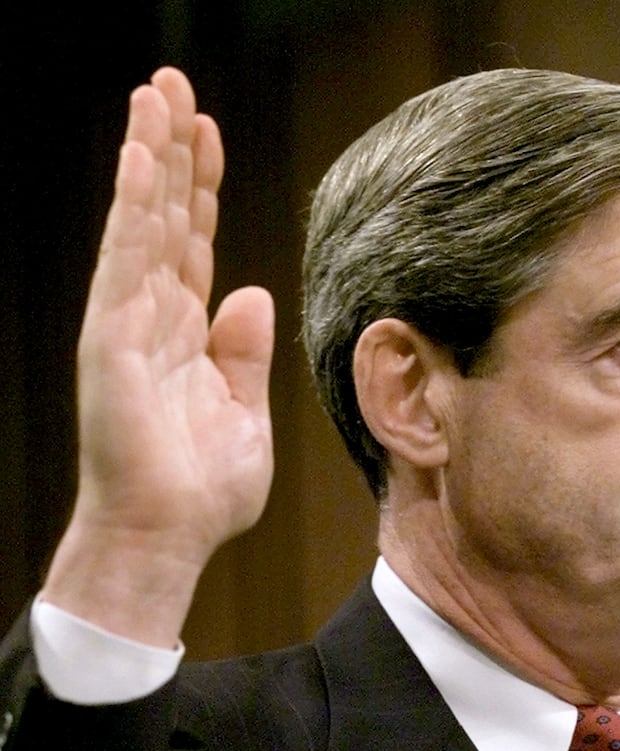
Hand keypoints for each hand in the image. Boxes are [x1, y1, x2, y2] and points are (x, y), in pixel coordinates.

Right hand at [43, 69, 274, 643]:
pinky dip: (132, 206)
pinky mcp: (111, 339)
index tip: (207, 134)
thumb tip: (249, 292)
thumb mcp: (245, 415)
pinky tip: (139, 154)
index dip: (200, 188)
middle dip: (170, 150)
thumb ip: (244, 354)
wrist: (168, 537)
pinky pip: (125, 260)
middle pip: (164, 218)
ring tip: (155, 92)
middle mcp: (153, 319)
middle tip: (173, 84)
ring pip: (142, 224)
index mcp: (187, 336)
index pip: (193, 244)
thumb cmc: (203, 490)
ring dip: (148, 156)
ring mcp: (128, 325)